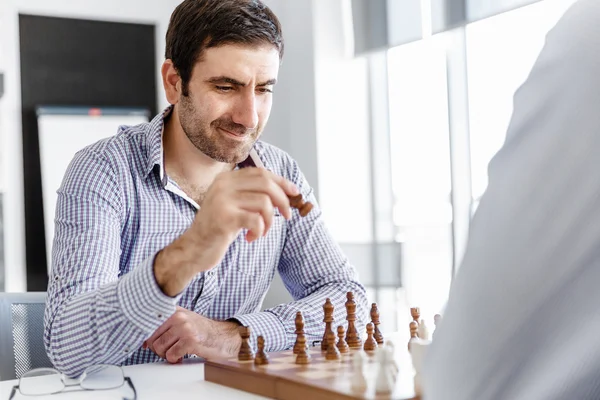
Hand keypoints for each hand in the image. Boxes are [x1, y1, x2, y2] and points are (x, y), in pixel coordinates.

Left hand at [143, 307, 241, 362]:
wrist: (223, 337)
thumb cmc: (202, 332)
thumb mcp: (183, 322)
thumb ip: (165, 327)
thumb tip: (145, 341)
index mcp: (174, 310)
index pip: (149, 324)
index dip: (148, 338)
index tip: (149, 344)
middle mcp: (178, 316)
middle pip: (152, 339)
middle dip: (158, 349)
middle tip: (170, 350)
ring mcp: (184, 328)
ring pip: (159, 348)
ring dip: (167, 355)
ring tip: (177, 352)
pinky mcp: (190, 341)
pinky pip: (171, 355)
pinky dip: (175, 359)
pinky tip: (183, 356)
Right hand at [154, 168, 298, 295]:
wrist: (194, 249)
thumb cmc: (218, 228)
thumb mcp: (234, 205)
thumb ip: (252, 194)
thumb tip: (286, 191)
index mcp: (226, 179)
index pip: (261, 172)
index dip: (281, 182)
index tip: (295, 192)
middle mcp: (223, 185)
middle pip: (266, 184)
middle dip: (282, 200)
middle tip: (287, 216)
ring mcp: (222, 200)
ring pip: (264, 203)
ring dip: (269, 221)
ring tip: (261, 232)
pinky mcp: (225, 218)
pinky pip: (256, 220)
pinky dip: (259, 231)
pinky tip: (250, 238)